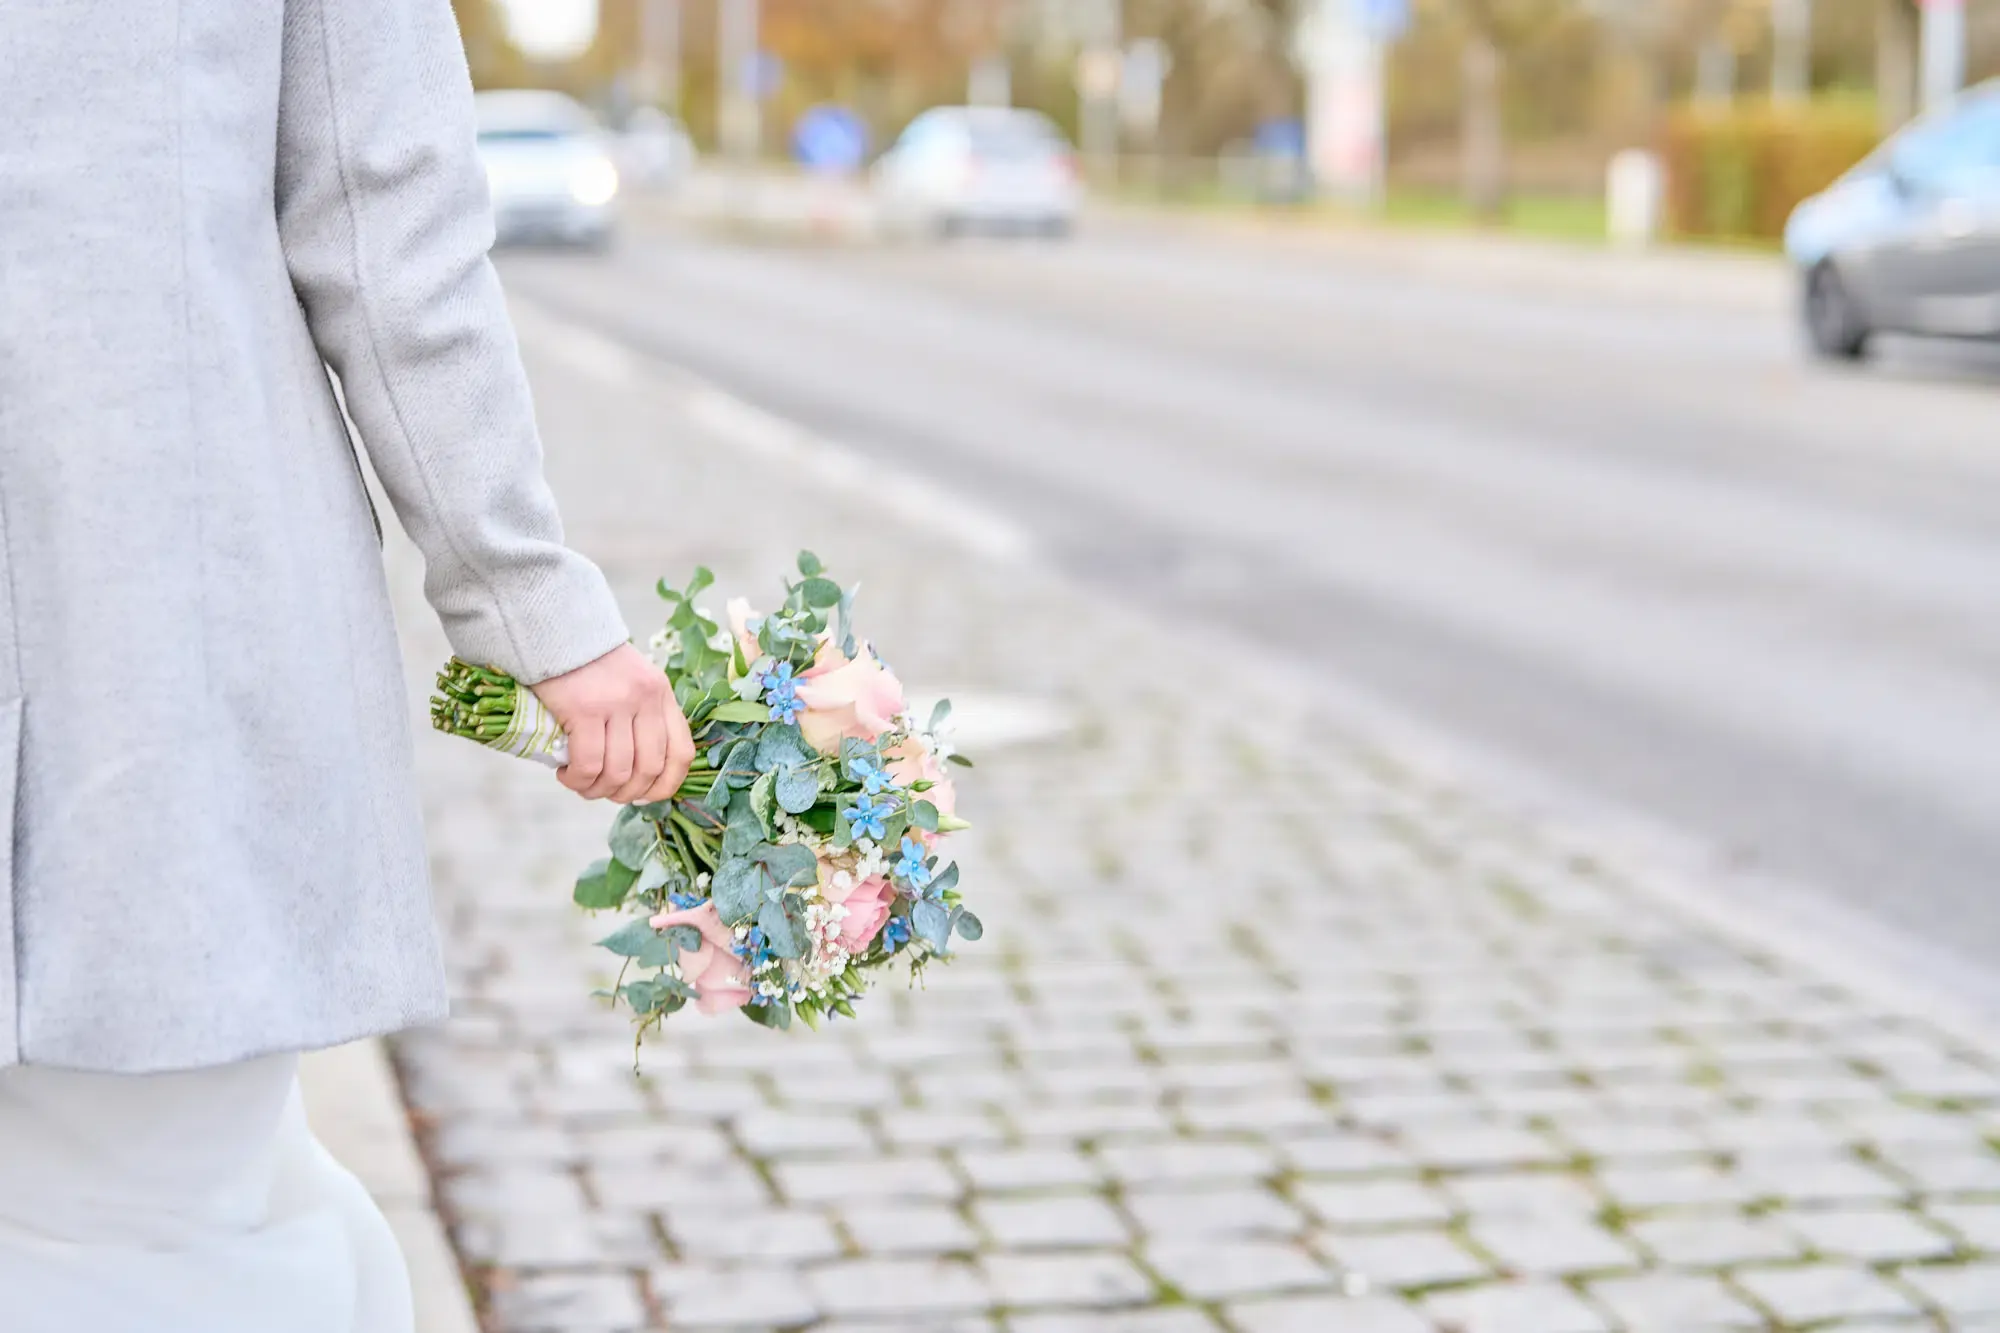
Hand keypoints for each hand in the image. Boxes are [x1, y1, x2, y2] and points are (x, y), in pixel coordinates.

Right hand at [529, 645, 693, 803]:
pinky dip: (578, 780)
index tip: (644, 796)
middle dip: (625, 794)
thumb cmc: (588, 661)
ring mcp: (618, 704)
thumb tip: (636, 774)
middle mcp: (646, 700)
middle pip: (649, 769)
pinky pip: (589, 764)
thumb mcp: (630, 682)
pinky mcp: (585, 710)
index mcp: (662, 695)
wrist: (556, 627)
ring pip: (619, 772)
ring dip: (598, 790)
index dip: (666, 786)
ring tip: (580, 784)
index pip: (681, 753)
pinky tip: (566, 774)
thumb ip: (640, 716)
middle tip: (603, 792)